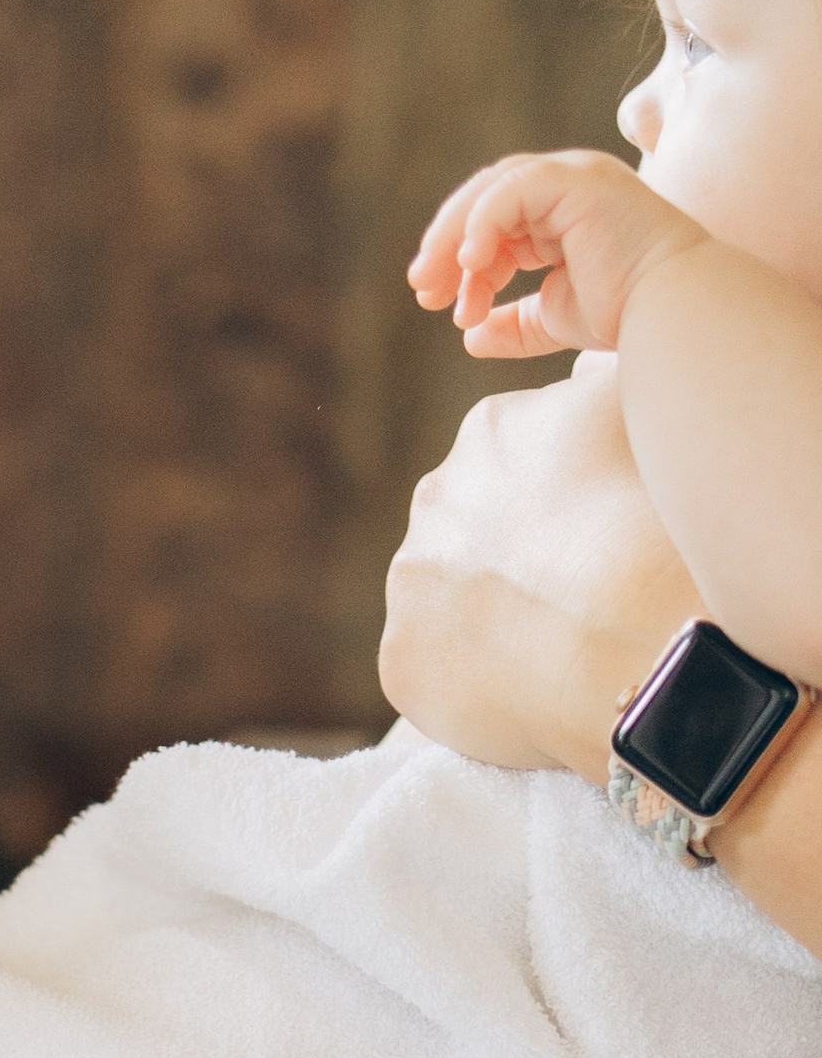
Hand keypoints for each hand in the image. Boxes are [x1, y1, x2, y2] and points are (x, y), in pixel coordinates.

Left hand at [379, 357, 697, 773]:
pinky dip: (477, 682)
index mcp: (492, 431)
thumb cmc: (658, 515)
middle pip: (474, 528)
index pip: (518, 461)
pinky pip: (436, 671)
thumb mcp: (646, 413)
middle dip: (517, 557)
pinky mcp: (400, 660)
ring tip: (560, 648)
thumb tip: (578, 368)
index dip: (564, 503)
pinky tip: (531, 689)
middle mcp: (435, 498)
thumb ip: (603, 380)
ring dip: (492, 619)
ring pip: (450, 600)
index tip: (600, 533)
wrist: (640, 634)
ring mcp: (410, 581)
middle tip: (579, 594)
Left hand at [410, 148, 706, 360]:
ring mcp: (575, 175)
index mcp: (563, 211)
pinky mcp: (577, 180)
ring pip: (491, 190)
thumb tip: (472, 337)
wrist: (668, 313)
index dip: (461, 261)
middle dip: (447, 245)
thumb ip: (515, 322)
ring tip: (437, 285)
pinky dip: (482, 222)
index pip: (494, 222)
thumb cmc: (627, 314)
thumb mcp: (555, 317)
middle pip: (485, 200)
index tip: (437, 303)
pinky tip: (471, 264)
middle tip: (422, 289)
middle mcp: (568, 184)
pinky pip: (512, 190)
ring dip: (455, 237)